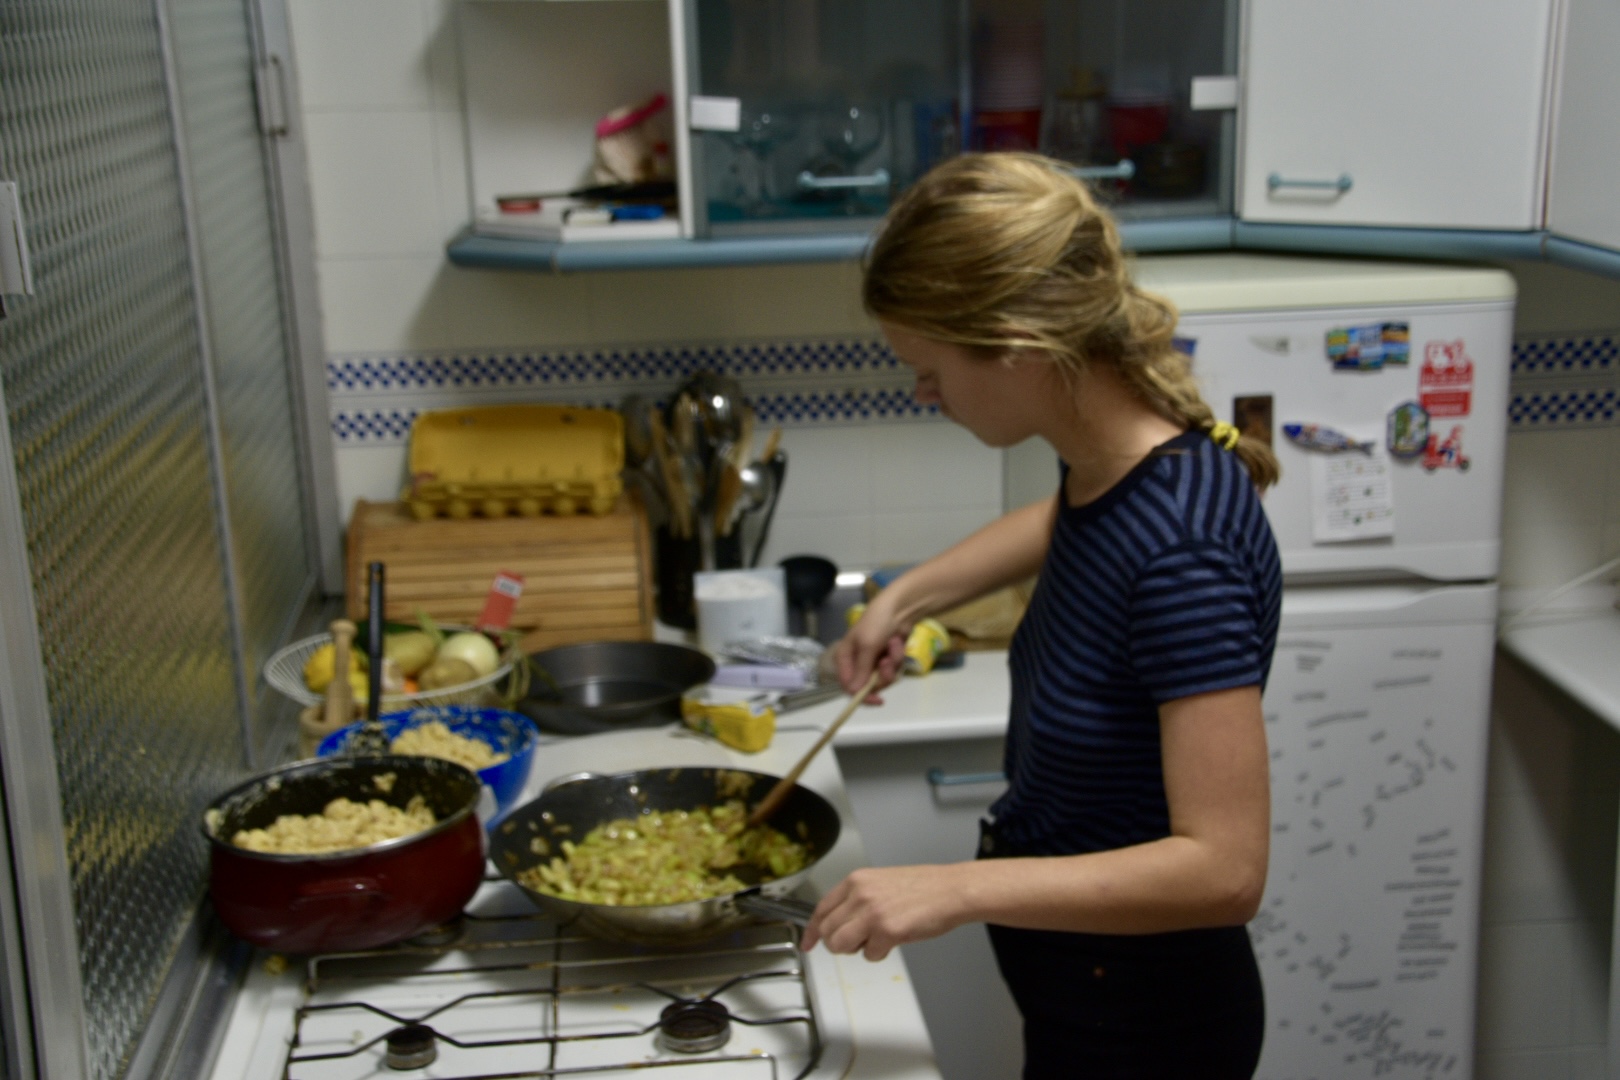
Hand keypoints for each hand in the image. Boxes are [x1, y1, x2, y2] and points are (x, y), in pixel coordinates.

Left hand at [800, 864, 971, 960]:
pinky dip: (880, 954)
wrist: (950, 890)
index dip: (812, 930)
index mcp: (856, 881)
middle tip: (858, 941)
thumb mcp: (881, 882)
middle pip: (828, 931)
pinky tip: (895, 939)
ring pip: (840, 945)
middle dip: (839, 944)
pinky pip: (869, 955)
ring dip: (855, 950)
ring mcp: (872, 913)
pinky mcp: (887, 931)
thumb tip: (840, 922)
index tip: (808, 943)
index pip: (821, 909)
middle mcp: (860, 895)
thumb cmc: (923, 888)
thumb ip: (858, 898)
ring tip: (875, 940)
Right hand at [832, 597, 906, 701]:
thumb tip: (854, 692)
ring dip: (892, 664)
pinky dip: (897, 657)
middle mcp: (858, 662)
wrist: (900, 607)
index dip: (862, 695)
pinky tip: (897, 643)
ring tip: (894, 646)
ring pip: (883, 678)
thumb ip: (861, 670)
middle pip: (868, 685)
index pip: (848, 685)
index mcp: (845, 657)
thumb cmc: (877, 622)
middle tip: (887, 662)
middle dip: (882, 675)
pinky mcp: (888, 659)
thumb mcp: (867, 645)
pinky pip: (893, 670)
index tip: (877, 699)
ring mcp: (874, 661)